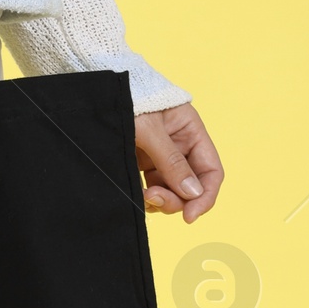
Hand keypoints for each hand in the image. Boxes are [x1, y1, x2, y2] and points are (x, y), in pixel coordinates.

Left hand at [135, 103, 223, 222]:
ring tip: (142, 195)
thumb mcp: (150, 129)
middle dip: (176, 199)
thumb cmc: (129, 98)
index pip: (211, 171)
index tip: (190, 216)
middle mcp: (181, 146)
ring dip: (160, 200)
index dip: (205, 196)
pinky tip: (136, 195)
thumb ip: (171, 161)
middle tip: (153, 199)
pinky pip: (153, 188)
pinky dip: (147, 197)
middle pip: (191, 187)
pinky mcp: (143, 163)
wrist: (97, 91)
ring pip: (171, 191)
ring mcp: (162, 156)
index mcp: (191, 132)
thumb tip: (193, 193)